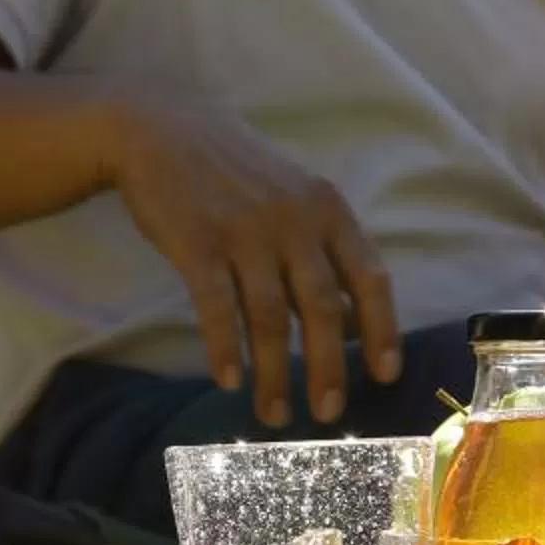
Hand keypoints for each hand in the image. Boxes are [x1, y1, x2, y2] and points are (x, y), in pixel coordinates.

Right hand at [109, 99, 402, 426]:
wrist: (160, 130)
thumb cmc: (235, 175)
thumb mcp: (294, 200)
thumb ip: (325, 256)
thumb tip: (356, 325)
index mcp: (327, 210)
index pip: (370, 276)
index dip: (382, 329)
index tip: (384, 375)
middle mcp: (293, 220)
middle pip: (321, 306)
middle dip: (327, 367)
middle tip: (328, 414)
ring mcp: (245, 231)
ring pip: (268, 317)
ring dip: (273, 373)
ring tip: (275, 414)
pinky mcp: (198, 242)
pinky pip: (216, 306)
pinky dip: (224, 347)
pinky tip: (228, 380)